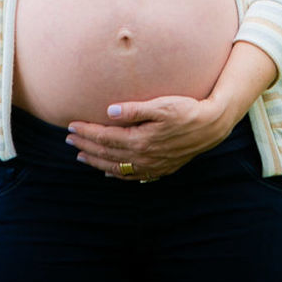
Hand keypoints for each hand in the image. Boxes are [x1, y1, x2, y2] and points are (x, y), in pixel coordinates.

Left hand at [65, 96, 232, 180]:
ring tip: (81, 156)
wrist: (212, 126)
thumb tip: (110, 110)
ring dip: (96, 162)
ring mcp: (151, 166)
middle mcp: (143, 157)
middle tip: (69, 140)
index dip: (87, 132)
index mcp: (140, 140)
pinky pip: (132, 176)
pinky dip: (117, 174)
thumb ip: (135, 109)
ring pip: (116, 168)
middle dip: (86, 147)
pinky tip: (109, 172)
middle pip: (107, 154)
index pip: (105, 138)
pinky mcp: (160, 169)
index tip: (71, 126)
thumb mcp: (162, 105)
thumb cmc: (187, 110)